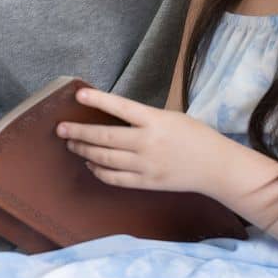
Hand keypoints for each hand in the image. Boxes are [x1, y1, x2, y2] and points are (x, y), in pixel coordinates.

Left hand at [57, 89, 230, 195]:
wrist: (215, 167)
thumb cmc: (194, 136)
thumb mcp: (171, 116)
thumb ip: (143, 117)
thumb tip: (112, 114)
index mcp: (155, 121)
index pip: (121, 107)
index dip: (98, 100)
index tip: (78, 95)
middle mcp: (147, 143)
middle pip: (105, 137)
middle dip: (79, 132)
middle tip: (61, 128)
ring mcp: (146, 165)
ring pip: (105, 158)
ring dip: (85, 149)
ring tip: (71, 142)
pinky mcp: (146, 183)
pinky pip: (114, 178)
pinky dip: (98, 170)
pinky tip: (90, 163)